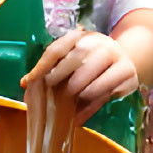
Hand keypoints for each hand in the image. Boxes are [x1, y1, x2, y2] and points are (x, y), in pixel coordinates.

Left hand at [22, 27, 140, 123]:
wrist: (126, 59)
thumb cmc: (91, 63)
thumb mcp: (72, 60)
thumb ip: (50, 70)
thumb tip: (25, 84)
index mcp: (81, 37)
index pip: (58, 48)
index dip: (43, 65)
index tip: (31, 81)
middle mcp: (99, 43)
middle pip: (78, 55)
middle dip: (61, 74)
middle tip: (50, 89)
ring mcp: (116, 56)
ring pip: (93, 75)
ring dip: (78, 90)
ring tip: (67, 102)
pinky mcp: (127, 74)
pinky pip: (106, 91)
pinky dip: (90, 106)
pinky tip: (79, 115)